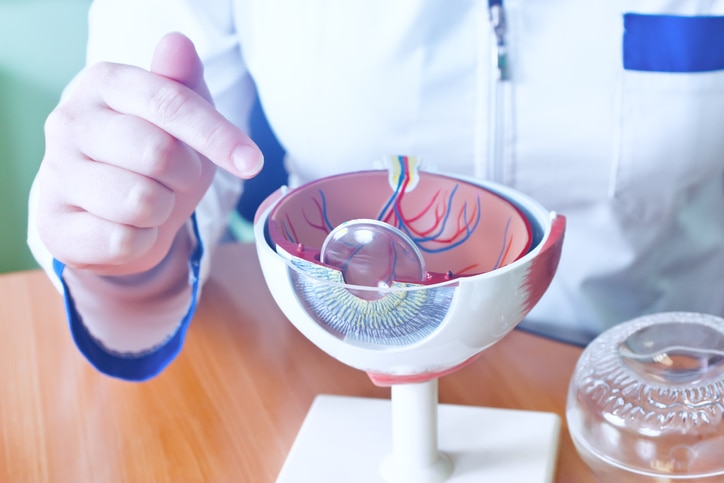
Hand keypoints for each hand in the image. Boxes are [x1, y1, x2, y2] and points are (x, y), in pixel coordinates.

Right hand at [35, 33, 262, 275]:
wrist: (111, 213)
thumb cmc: (153, 157)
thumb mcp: (180, 118)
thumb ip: (183, 83)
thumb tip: (178, 45)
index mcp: (104, 84)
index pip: (169, 102)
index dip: (217, 135)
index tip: (252, 162)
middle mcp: (70, 122)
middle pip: (158, 153)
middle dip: (187, 174)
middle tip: (178, 177)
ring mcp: (56, 174)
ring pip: (141, 202)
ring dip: (163, 210)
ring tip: (150, 201)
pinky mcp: (55, 225)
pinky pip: (123, 240)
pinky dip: (142, 240)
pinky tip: (129, 227)